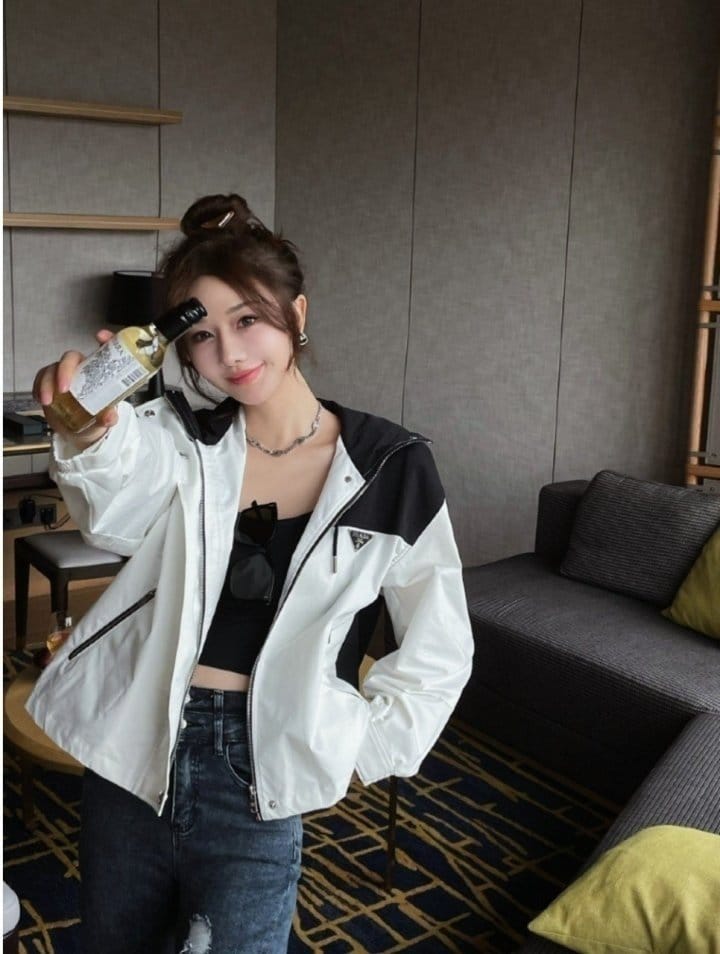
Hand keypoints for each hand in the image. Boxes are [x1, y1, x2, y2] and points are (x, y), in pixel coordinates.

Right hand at [33, 330, 119, 447]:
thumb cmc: (97, 417)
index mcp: (100, 373)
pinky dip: (38, 387)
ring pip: (53, 368)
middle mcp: (82, 369)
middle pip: (71, 358)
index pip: (105, 351)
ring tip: (47, 401)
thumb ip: (109, 417)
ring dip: (47, 382)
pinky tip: (40, 398)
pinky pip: (41, 378)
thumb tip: (109, 417)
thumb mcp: (106, 419)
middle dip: (65, 369)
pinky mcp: (50, 382)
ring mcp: (65, 375)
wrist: (81, 431)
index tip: (101, 337)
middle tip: (64, 388)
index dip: (106, 340)